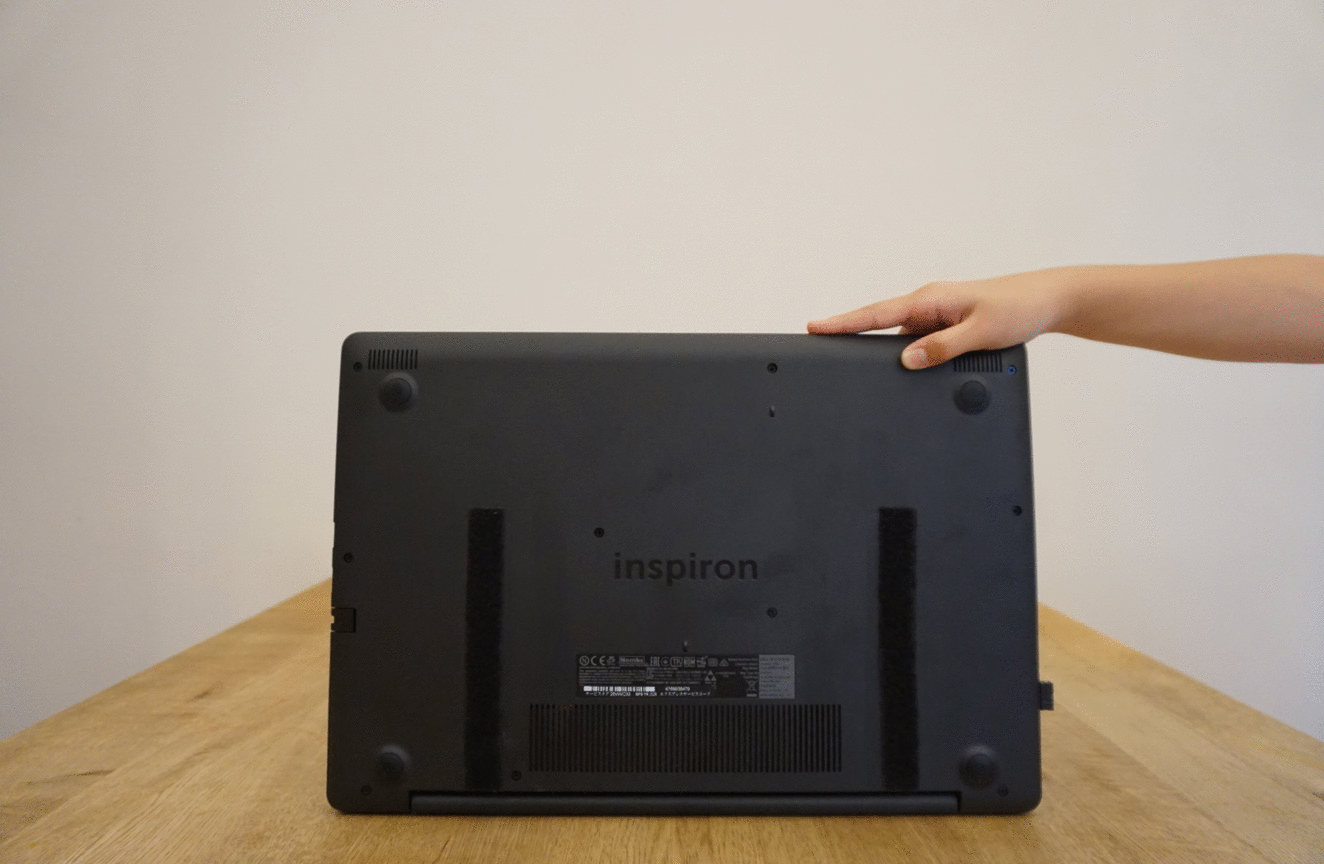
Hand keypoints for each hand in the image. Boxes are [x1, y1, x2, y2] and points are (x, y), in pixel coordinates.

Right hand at [807, 270, 1074, 368]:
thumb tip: (907, 360)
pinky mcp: (946, 328)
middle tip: (820, 347)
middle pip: (880, 325)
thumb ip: (942, 347)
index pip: (876, 313)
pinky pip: (919, 344)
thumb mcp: (980, 331)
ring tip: (863, 370)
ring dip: (888, 355)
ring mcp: (936, 317)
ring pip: (901, 339)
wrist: (1048, 301)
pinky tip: (910, 373)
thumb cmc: (1018, 308)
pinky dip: (912, 357)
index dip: (843, 322)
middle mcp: (929, 305)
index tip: (814, 327)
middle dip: (852, 337)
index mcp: (931, 299)